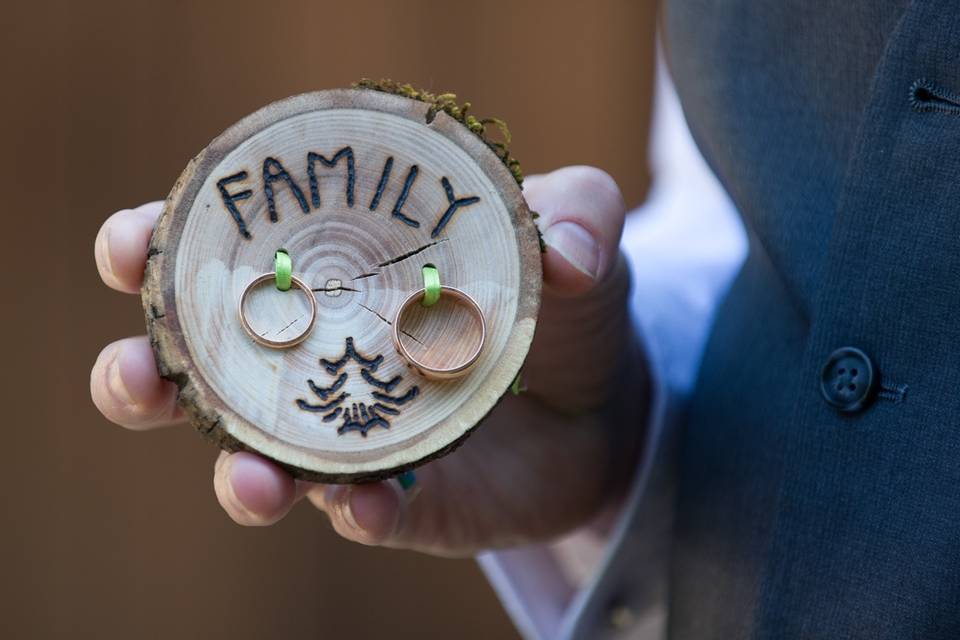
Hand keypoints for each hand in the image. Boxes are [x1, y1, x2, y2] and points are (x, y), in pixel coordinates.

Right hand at [91, 166, 647, 555]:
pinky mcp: (401, 496)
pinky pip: (361, 511)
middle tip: (138, 375)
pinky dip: (357, 511)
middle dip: (146, 374)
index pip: (225, 255)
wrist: (607, 406)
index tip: (132, 247)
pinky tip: (369, 505)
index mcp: (335, 273)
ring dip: (237, 473)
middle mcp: (321, 356)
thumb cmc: (564, 305)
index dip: (160, 248)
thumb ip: (579, 215)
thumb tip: (566, 252)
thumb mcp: (579, 238)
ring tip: (249, 481)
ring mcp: (352, 433)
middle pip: (201, 370)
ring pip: (259, 459)